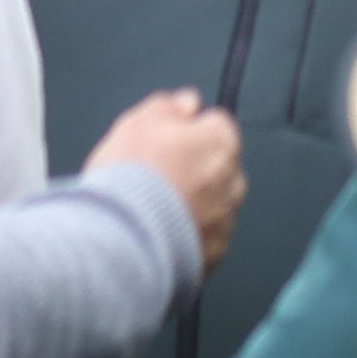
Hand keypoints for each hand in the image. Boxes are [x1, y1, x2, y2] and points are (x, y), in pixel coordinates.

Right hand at [85, 88, 243, 264]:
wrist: (123, 236)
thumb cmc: (130, 176)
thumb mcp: (138, 123)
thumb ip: (169, 106)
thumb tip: (189, 103)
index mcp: (220, 143)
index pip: (216, 125)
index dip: (189, 131)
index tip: (166, 141)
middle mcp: (233, 182)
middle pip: (219, 167)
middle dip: (197, 168)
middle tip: (158, 176)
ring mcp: (226, 221)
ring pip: (215, 204)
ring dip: (195, 203)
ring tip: (156, 209)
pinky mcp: (214, 254)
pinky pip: (206, 237)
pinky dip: (190, 234)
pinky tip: (162, 232)